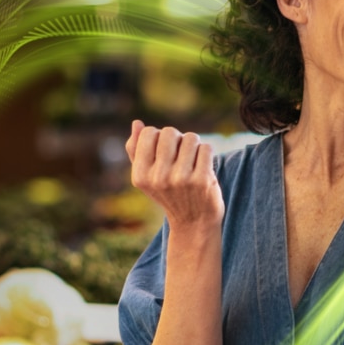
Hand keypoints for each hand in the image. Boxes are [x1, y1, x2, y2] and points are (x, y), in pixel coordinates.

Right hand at [128, 121, 223, 235]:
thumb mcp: (147, 176)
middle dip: (178, 139)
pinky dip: (206, 154)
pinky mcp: (202, 180)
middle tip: (181, 156)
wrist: (194, 222)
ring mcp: (181, 179)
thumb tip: (137, 123)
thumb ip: (137, 149)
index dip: (159, 137)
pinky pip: (206, 148)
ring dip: (194, 146)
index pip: (149, 133)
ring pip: (191, 138)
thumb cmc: (169, 193)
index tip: (165, 152)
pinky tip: (203, 168)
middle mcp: (158, 178)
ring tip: (192, 163)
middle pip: (170, 132)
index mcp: (140, 175)